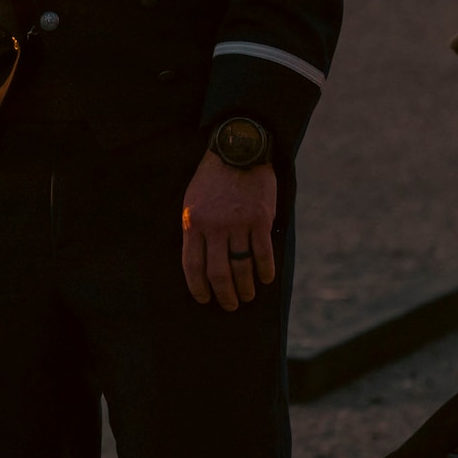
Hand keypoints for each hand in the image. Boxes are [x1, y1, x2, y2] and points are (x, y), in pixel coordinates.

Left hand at [180, 149, 277, 310]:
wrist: (237, 152)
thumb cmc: (212, 180)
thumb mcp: (193, 202)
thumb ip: (195, 229)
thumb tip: (198, 261)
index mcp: (193, 222)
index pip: (192, 264)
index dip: (198, 286)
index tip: (204, 299)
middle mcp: (214, 226)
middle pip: (218, 272)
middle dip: (224, 294)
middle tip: (230, 305)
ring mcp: (238, 224)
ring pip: (241, 266)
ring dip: (245, 287)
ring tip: (248, 296)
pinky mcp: (260, 220)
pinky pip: (263, 253)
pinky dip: (265, 270)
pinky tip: (266, 279)